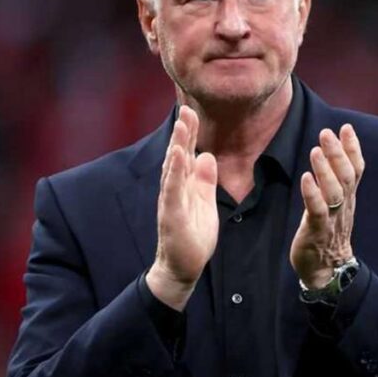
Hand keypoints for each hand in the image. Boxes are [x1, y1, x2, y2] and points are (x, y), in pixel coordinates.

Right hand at [147, 105, 218, 310]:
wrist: (183, 267)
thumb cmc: (193, 236)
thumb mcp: (206, 202)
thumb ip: (205, 180)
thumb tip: (207, 155)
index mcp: (183, 184)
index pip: (186, 153)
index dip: (189, 133)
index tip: (191, 111)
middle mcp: (173, 189)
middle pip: (178, 155)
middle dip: (183, 132)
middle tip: (186, 109)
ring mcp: (170, 201)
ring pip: (173, 169)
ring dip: (177, 146)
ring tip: (182, 126)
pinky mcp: (171, 215)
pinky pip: (172, 190)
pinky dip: (175, 172)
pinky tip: (178, 156)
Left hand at [290, 125, 364, 288]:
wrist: (326, 269)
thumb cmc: (326, 230)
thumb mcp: (333, 203)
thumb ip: (334, 180)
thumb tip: (329, 154)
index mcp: (348, 197)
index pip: (356, 169)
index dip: (353, 148)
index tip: (346, 127)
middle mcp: (344, 205)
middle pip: (347, 176)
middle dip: (338, 152)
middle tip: (327, 132)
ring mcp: (332, 218)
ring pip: (334, 191)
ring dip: (325, 170)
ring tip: (316, 151)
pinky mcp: (318, 230)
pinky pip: (318, 211)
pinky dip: (312, 193)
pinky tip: (306, 178)